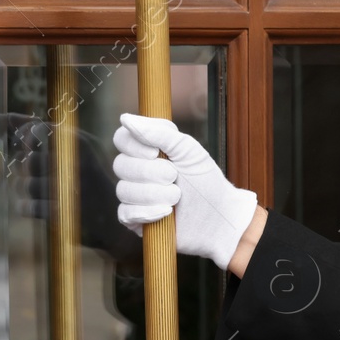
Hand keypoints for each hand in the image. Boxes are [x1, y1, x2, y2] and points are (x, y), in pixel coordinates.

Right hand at [112, 113, 258, 270]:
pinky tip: (166, 212)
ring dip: (153, 193)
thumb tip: (125, 119)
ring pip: (123, 190)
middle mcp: (136, 172)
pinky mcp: (136, 220)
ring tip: (177, 196)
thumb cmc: (205, 180)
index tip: (155, 152)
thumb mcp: (187, 150)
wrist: (219, 216)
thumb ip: (159, 133)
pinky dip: (147, 212)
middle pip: (120, 165)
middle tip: (174, 176)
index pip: (121, 139)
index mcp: (147, 150)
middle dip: (151, 172)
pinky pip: (125, 214)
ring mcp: (134, 196)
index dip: (134, 145)